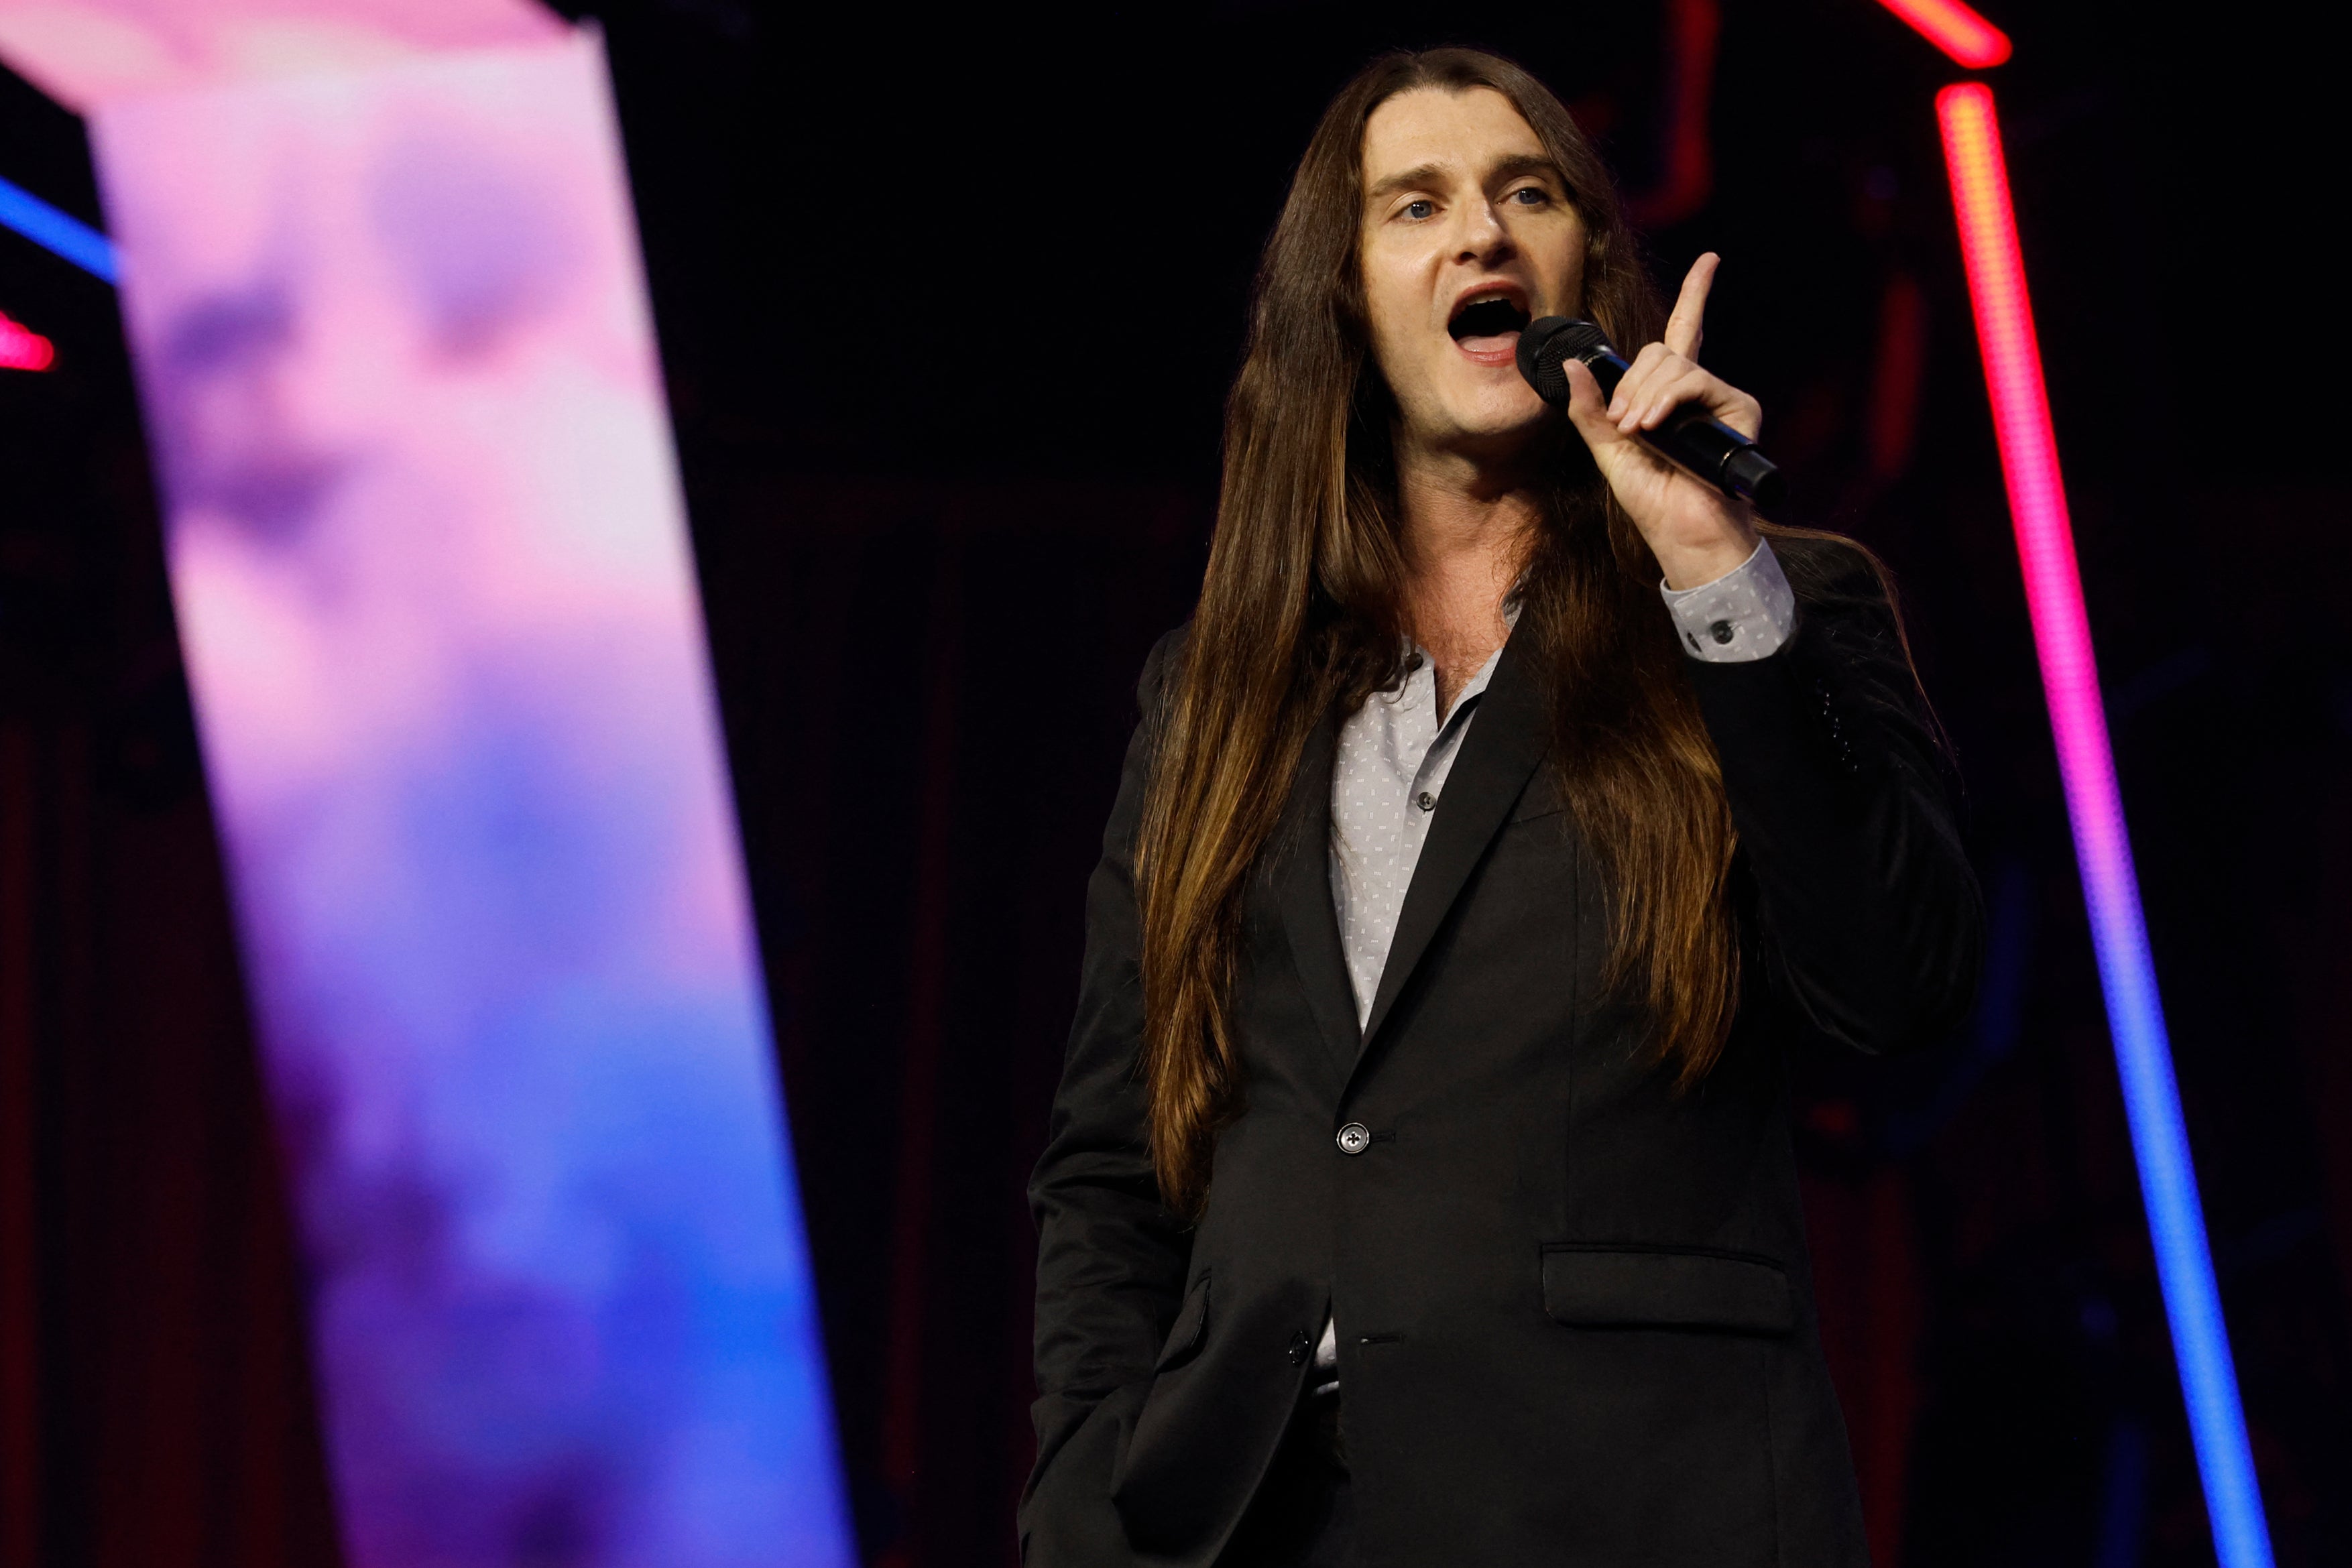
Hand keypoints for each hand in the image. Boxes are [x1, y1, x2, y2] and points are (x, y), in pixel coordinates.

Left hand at [1561, 253, 1763, 589]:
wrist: (1685, 535)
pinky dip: (1667, 400)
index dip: (1696, 295)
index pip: (1682, 335)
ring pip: (1672, 364)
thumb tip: (1573, 366)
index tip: (1711, 260)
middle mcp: (1699, 392)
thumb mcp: (1608, 453)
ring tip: (1637, 432)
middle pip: (1659, 351)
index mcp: (1668, 398)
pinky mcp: (1738, 409)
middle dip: (1631, 383)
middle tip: (1624, 424)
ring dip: (1644, 396)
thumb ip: (1589, 412)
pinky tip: (1655, 427)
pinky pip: (1694, 380)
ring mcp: (1720, 399)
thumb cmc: (1653, 502)